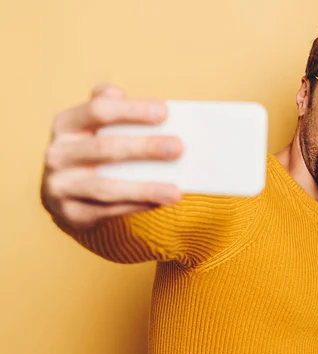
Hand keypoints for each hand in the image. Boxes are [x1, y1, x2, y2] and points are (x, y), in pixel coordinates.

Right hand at [41, 84, 183, 230]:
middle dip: (145, 148)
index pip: (99, 111)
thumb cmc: (90, 150)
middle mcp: (58, 154)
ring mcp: (62, 185)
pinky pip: (109, 211)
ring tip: (175, 192)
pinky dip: (137, 207)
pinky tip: (160, 203)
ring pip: (107, 188)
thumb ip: (110, 106)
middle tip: (178, 148)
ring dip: (145, 189)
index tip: (164, 112)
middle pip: (106, 148)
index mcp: (66, 124)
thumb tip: (125, 96)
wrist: (62, 191)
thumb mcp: (92, 125)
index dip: (132, 110)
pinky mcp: (71, 212)